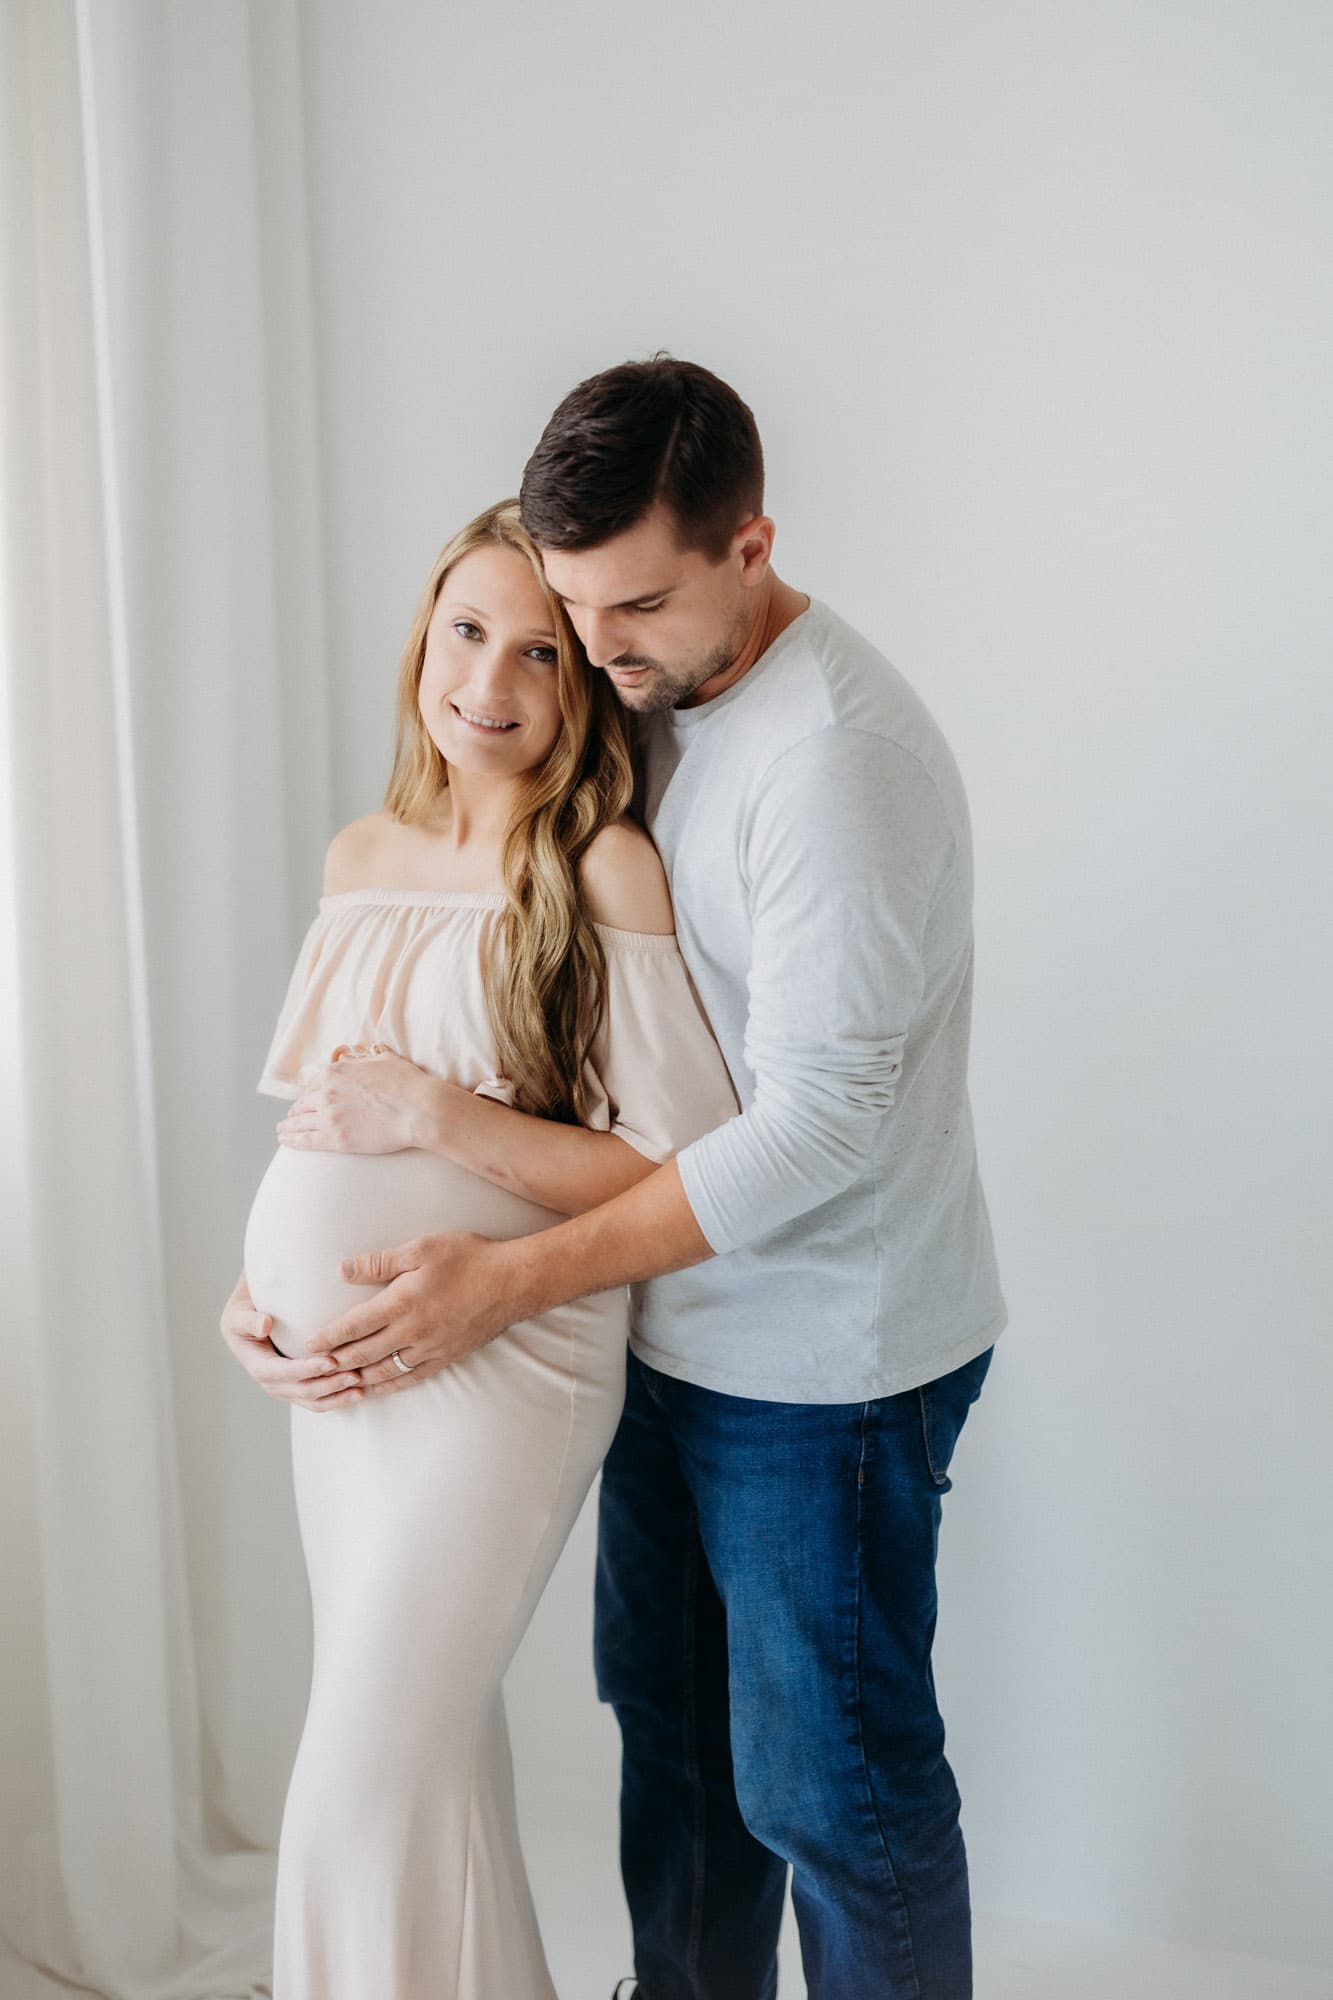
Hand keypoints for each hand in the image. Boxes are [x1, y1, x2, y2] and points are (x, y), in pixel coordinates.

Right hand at [218, 1268, 365, 1411]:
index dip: (306, 1369)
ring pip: (313, 1401)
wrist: (252, 1318)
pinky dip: (339, 1398)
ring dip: (337, 1397)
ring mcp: (286, 1389)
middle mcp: (271, 1383)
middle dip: (329, 1386)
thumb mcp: (239, 1313)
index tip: (330, 1361)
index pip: (282, 1372)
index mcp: (257, 1365)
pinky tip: (360, 1392)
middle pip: (301, 1391)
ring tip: (361, 1389)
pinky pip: (320, 1399)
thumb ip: (247, 1319)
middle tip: (355, 1376)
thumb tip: (264, 1325)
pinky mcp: (299, 1388)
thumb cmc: (247, 1312)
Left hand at [276, 1044, 450, 1154]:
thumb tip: (368, 1055)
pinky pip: (305, 1141)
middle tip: (293, 1117)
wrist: (418, 1110)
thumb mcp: (385, 1060)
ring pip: (298, 1123)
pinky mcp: (335, 1139)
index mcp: (335, 1072)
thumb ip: (369, 1058)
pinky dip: (292, 1141)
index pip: (313, 1084)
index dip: (311, 1093)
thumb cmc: (407, 1084)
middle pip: (303, 1103)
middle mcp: (326, 1093)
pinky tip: (285, 1141)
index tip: (309, 1099)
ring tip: (282, 1131)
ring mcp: (329, 1117)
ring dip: (288, 1126)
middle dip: (298, 1110)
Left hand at [303, 1232, 521, 1394]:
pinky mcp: (446, 1358)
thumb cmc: (468, 1258)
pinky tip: (376, 1388)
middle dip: (335, 1362)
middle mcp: (412, 1331)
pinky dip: (388, 1385)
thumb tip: (342, 1270)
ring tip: (336, 1383)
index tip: (308, 1344)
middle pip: (364, 1354)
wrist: (512, 1283)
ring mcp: (430, 1349)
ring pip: (384, 1371)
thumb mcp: (421, 1249)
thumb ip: (380, 1262)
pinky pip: (410, 1378)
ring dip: (357, 1378)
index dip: (329, 1337)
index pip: (355, 1325)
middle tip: (312, 1368)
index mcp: (402, 1303)